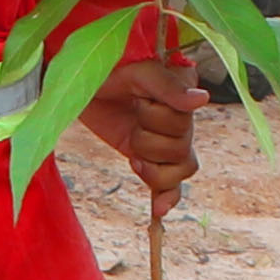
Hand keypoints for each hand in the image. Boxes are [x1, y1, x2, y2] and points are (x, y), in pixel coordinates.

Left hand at [84, 47, 200, 208]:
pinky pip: (172, 185)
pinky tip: (159, 209)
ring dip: (151, 163)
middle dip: (148, 137)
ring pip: (180, 168)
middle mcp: (183, 115)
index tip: (139, 97)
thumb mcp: (134, 72)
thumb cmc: (106, 71)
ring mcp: (168, 139)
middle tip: (132, 115)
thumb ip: (166, 86)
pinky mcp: (152, 158)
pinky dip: (167, 197)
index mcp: (185, 88)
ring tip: (132, 149)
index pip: (187, 119)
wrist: (77, 86)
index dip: (159, 116)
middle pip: (182, 147)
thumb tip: (202, 99)